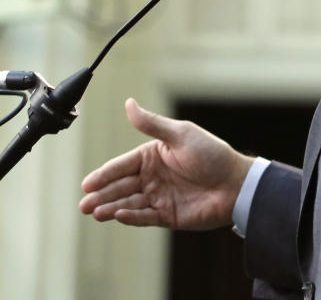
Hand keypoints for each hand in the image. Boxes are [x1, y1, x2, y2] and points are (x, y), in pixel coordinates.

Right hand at [79, 98, 253, 229]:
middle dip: (102, 195)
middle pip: (121, 186)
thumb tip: (128, 103)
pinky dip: (131, 217)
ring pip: (129, 203)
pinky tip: (119, 215)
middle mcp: (153, 177)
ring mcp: (160, 196)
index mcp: (153, 156)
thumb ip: (152, 124)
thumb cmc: (212, 154)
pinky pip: (145, 217)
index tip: (87, 183)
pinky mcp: (168, 215)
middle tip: (84, 204)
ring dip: (112, 207)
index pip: (122, 165)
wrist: (236, 183)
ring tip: (96, 212)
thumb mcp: (181, 135)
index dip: (104, 174)